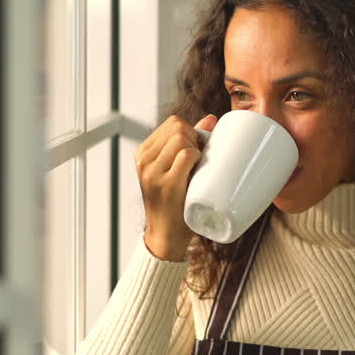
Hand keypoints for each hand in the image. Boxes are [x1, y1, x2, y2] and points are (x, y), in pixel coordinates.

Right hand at [135, 113, 216, 260]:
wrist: (166, 236)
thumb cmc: (175, 203)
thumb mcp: (176, 170)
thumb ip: (190, 143)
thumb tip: (211, 118)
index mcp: (144, 153)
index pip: (173, 122)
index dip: (192, 131)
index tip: (199, 149)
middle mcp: (144, 160)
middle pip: (178, 126)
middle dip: (196, 137)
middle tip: (201, 159)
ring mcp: (153, 172)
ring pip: (182, 138)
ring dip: (197, 148)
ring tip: (198, 167)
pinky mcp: (166, 185)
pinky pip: (187, 155)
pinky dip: (198, 158)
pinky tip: (199, 171)